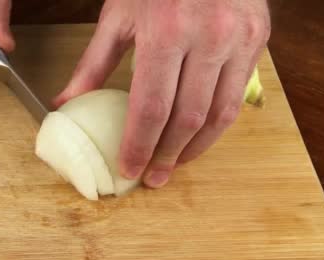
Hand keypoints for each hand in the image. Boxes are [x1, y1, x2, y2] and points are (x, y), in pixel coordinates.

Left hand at [54, 0, 270, 187]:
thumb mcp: (117, 17)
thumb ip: (93, 64)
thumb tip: (66, 103)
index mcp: (165, 32)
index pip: (151, 108)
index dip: (139, 145)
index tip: (129, 169)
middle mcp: (207, 38)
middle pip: (187, 118)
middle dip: (167, 156)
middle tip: (152, 178)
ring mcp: (238, 39)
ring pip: (219, 116)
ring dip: (195, 149)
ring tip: (174, 165)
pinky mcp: (257, 40)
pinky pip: (237, 97)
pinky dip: (216, 125)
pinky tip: (197, 137)